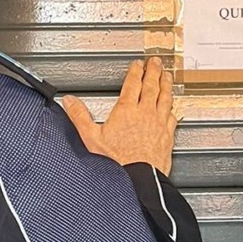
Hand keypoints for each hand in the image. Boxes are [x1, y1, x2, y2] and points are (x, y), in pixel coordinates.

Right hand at [63, 57, 177, 175]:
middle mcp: (146, 113)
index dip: (136, 71)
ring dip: (166, 84)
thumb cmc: (117, 163)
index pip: (133, 84)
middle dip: (154, 71)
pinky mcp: (167, 136)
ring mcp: (159, 124)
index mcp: (127, 110)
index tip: (138, 64)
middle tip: (156, 62)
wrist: (138, 179)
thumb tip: (70, 102)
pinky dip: (172, 108)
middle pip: (152, 86)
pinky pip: (172, 116)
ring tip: (167, 76)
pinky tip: (172, 107)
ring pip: (165, 98)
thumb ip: (80, 117)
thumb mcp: (91, 138)